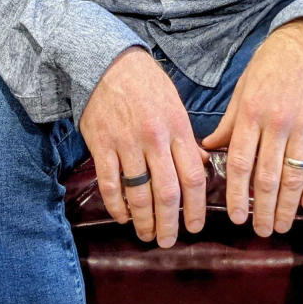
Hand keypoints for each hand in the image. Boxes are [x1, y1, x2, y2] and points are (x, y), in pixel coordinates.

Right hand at [79, 47, 208, 248]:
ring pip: (138, 194)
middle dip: (169, 224)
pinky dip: (116, 206)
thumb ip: (187, 138)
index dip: (195, 208)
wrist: (107, 62)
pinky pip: (110, 184)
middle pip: (166, 193)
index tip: (195, 226)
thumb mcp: (175, 104)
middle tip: (169, 241)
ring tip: (146, 235)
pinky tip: (122, 217)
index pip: (192, 177)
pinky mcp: (101, 144)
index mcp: (177, 128)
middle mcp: (154, 138)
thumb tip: (201, 167)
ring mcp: (126, 143)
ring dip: (144, 221)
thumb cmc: (146, 84)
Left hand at [201, 18, 302, 236]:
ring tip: (281, 226)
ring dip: (287, 206)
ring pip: (294, 176)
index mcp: (251, 113)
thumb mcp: (243, 89)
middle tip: (260, 231)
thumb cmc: (271, 65)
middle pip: (267, 177)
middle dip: (263, 209)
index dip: (238, 194)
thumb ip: (229, 122)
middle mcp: (276, 122)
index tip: (237, 216)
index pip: (241, 162)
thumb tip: (208, 149)